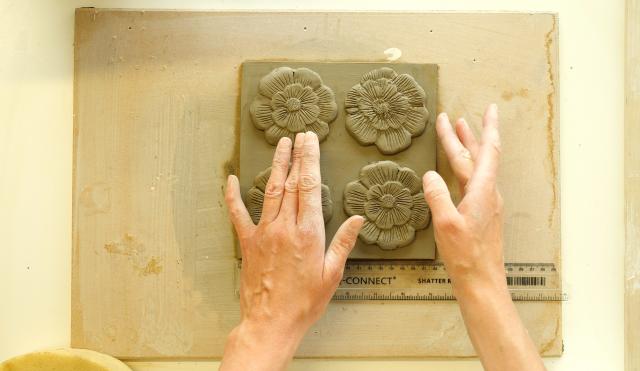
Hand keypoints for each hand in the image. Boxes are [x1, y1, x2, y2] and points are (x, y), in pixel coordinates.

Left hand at [220, 132, 363, 370]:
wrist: (271, 322)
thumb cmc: (305, 302)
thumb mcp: (332, 274)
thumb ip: (343, 242)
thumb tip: (358, 218)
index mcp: (308, 232)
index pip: (309, 186)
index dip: (310, 159)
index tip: (310, 141)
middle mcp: (285, 226)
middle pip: (291, 182)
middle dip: (296, 156)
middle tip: (298, 135)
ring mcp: (264, 232)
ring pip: (270, 191)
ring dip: (276, 166)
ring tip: (280, 145)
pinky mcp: (248, 243)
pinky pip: (238, 213)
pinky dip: (233, 195)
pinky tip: (231, 178)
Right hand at [423, 104, 505, 294]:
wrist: (481, 281)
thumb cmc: (465, 256)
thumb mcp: (446, 224)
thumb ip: (437, 196)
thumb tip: (430, 175)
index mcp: (482, 191)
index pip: (487, 151)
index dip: (488, 128)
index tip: (489, 108)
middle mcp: (488, 193)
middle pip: (479, 156)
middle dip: (467, 135)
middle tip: (456, 118)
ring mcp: (486, 204)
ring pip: (477, 168)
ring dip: (468, 149)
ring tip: (459, 133)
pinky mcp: (482, 214)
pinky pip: (473, 181)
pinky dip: (465, 167)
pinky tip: (457, 171)